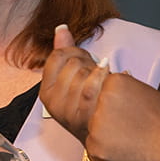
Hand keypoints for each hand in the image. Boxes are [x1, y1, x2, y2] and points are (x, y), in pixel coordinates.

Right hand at [41, 24, 108, 142]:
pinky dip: (105, 79)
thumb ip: (64, 51)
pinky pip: (93, 86)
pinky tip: (112, 82)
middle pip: (73, 63)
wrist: (106, 133)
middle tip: (97, 76)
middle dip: (89, 65)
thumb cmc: (89, 104)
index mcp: (47, 92)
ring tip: (103, 84)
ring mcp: (68, 111)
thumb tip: (61, 28)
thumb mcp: (72, 77)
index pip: (58, 56)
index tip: (85, 63)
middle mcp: (54, 103)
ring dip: (99, 74)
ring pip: (85, 72)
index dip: (76, 54)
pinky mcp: (85, 116)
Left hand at [85, 69, 159, 160]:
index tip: (130, 111)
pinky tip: (123, 146)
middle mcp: (101, 98)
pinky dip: (105, 147)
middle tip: (129, 124)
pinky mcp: (95, 143)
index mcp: (114, 82)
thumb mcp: (143, 90)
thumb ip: (124, 84)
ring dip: (106, 132)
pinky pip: (93, 143)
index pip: (102, 90)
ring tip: (128, 135)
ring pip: (93, 126)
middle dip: (109, 117)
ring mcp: (96, 121)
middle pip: (95, 107)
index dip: (116, 104)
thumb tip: (111, 73)